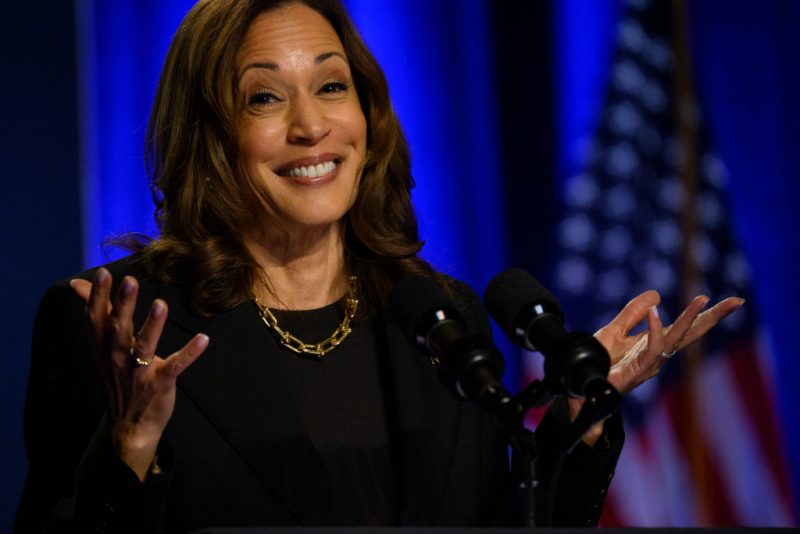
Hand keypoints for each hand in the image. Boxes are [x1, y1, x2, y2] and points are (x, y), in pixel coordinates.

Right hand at [71, 267, 208, 480]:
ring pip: (144, 347)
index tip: (103, 273)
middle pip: (118, 328)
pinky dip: (190, 353)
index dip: (97, 297)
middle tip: (129, 281)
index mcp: (104, 347)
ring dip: (152, 326)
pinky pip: (176, 366)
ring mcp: (139, 372)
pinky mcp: (160, 383)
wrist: (130, 425)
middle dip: (122, 305)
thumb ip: (98, 313)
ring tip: (160, 305)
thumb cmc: (119, 376)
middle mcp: (118, 358)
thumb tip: (77, 285)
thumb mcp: (103, 346)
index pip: (96, 319)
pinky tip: (204, 339)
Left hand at [595, 291, 743, 393]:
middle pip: (690, 334)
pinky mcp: (635, 372)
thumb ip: (633, 313)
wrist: (579, 387)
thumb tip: (657, 294)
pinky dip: (654, 330)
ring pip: (675, 340)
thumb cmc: (597, 364)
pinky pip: (650, 350)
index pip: (686, 327)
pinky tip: (656, 312)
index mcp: (655, 345)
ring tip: (702, 300)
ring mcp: (648, 365)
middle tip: (736, 302)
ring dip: (689, 320)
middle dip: (713, 318)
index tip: (733, 301)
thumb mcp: (615, 330)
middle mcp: (657, 356)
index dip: (707, 315)